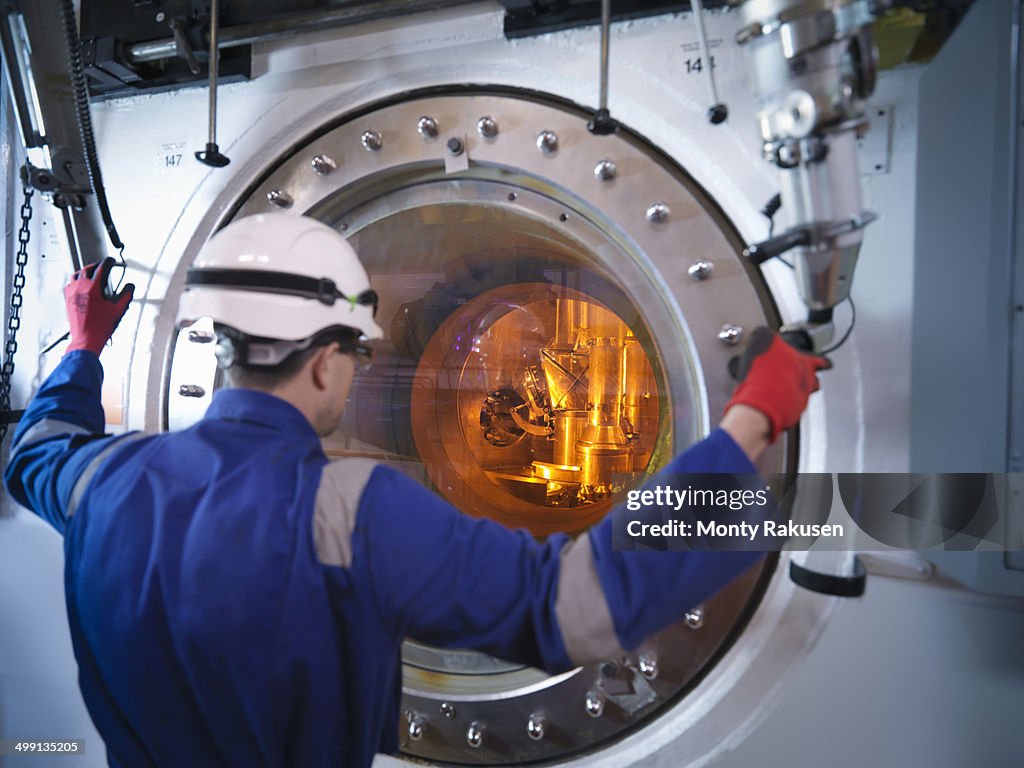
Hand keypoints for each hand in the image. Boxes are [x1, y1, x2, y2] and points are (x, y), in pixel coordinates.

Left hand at [64, 258, 133, 355]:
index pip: (101, 268)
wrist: (86, 339)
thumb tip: (129, 287)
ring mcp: (72, 293)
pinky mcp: (68, 300)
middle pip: (87, 269)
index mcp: (93, 287)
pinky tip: (81, 286)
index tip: (111, 261)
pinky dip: (76, 282)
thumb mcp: (118, 310)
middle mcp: (80, 287)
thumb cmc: (99, 327)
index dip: (108, 262)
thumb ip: (126, 295)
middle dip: (96, 266)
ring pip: (76, 275)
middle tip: (102, 267)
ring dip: (84, 272)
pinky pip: (70, 285)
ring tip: (91, 273)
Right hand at [724, 327, 830, 442]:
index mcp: (804, 363)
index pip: (819, 360)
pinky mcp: (788, 417)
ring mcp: (798, 401)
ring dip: (793, 393)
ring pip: (802, 397)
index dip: (821, 360)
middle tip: (799, 377)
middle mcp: (806, 383)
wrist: (758, 403)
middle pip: (814, 381)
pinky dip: (780, 407)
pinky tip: (768, 402)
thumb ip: (767, 335)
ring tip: (780, 391)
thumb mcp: (762, 340)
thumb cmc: (764, 373)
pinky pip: (787, 411)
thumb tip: (764, 334)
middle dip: (809, 379)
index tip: (826, 363)